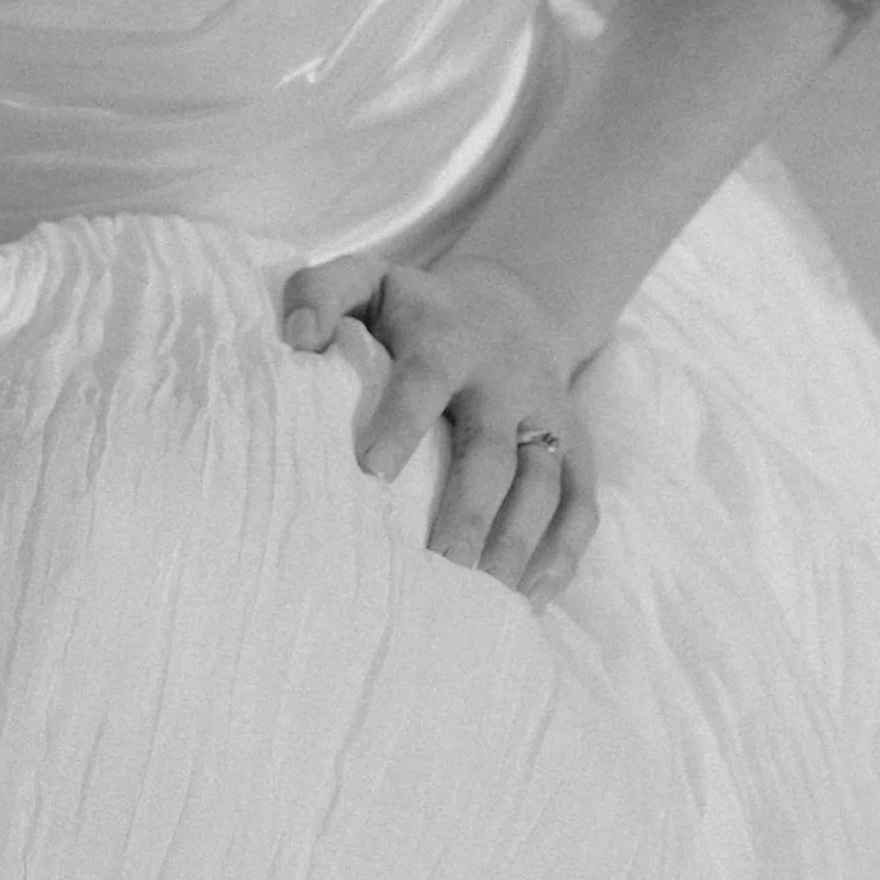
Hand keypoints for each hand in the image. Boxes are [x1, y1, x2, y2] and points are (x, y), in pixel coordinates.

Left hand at [280, 248, 597, 607]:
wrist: (511, 304)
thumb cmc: (416, 310)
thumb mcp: (366, 281)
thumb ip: (320, 294)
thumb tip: (297, 338)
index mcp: (446, 338)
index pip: (426, 379)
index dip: (402, 420)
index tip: (372, 470)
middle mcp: (503, 378)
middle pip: (491, 449)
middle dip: (468, 509)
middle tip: (438, 565)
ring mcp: (546, 414)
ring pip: (543, 482)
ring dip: (517, 541)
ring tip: (483, 596)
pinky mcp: (577, 444)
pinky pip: (582, 501)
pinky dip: (565, 551)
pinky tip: (531, 597)